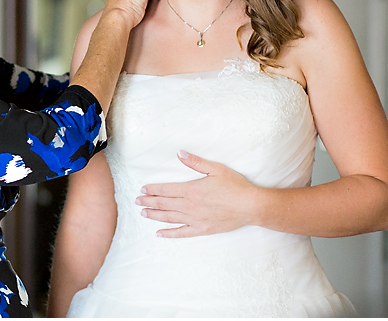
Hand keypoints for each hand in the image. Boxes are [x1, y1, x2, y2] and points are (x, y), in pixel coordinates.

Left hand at [135, 151, 259, 237]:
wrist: (250, 206)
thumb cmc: (235, 186)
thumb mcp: (216, 169)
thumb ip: (196, 162)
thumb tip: (180, 153)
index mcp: (191, 190)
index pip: (166, 190)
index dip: (153, 189)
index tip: (143, 188)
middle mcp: (190, 206)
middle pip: (164, 204)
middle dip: (149, 201)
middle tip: (137, 201)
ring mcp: (195, 219)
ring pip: (169, 218)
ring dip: (155, 215)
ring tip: (143, 213)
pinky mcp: (202, 229)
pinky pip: (182, 233)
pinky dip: (169, 233)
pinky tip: (159, 234)